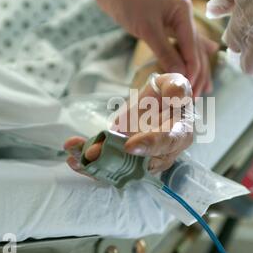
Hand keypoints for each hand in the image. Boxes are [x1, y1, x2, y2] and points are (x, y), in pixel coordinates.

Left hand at [65, 73, 193, 174]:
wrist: (154, 103)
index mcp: (179, 133)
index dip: (150, 145)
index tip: (129, 146)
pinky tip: (73, 159)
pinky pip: (108, 167)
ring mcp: (140, 160)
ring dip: (96, 165)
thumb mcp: (174, 84)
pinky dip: (89, 166)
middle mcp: (160, 153)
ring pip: (120, 168)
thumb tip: (174, 96)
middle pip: (139, 163)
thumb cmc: (167, 94)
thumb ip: (176, 89)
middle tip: (91, 153)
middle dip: (113, 159)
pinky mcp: (123, 161)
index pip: (168, 142)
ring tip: (75, 156)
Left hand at [93, 0, 217, 96]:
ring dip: (195, 71)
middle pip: (196, 51)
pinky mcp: (166, 27)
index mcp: (184, 13)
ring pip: (190, 51)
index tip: (189, 91)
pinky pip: (180, 47)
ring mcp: (176, 22)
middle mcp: (184, 17)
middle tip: (195, 98)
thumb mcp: (148, 29)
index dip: (192, 71)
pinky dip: (185, 61)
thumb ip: (166, 52)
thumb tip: (181, 76)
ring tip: (204, 91)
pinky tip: (195, 71)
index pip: (193, 47)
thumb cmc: (128, 1)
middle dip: (197, 75)